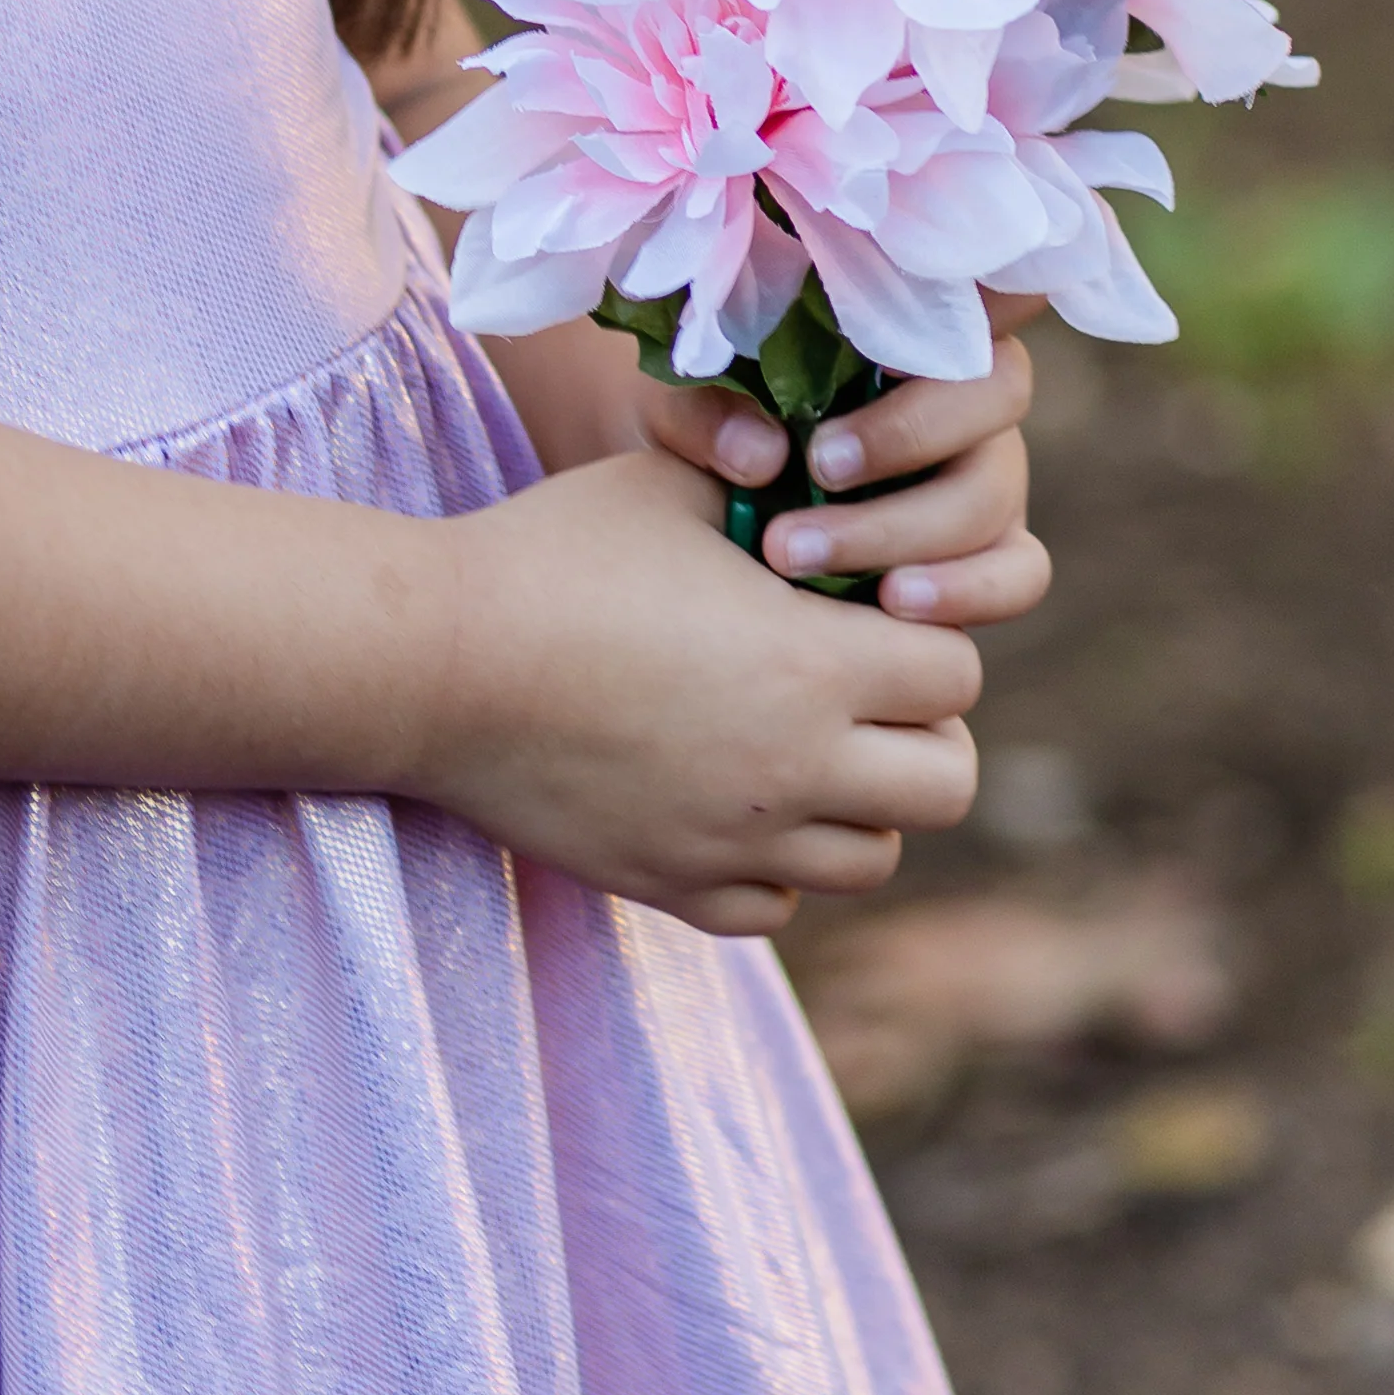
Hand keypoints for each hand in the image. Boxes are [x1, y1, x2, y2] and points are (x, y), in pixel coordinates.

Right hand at [425, 443, 980, 934]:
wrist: (438, 663)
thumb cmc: (555, 553)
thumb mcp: (675, 490)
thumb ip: (778, 501)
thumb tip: (837, 505)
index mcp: (811, 666)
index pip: (955, 673)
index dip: (926, 632)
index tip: (872, 610)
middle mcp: (795, 772)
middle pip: (947, 784)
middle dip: (922, 729)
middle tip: (860, 686)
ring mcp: (737, 844)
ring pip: (873, 858)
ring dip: (859, 802)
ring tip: (796, 741)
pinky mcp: (677, 889)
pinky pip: (779, 904)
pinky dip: (777, 862)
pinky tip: (731, 796)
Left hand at [637, 308, 1047, 634]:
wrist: (683, 504)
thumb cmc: (692, 422)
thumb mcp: (670, 401)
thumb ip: (704, 413)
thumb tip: (762, 455)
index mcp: (905, 320)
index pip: (981, 283)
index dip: (987, 291)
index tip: (894, 332)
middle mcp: (963, 392)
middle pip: (995, 393)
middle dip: (905, 437)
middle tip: (814, 470)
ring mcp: (984, 473)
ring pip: (994, 495)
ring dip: (903, 530)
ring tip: (802, 555)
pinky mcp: (988, 552)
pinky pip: (1015, 573)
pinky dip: (964, 590)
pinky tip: (890, 601)